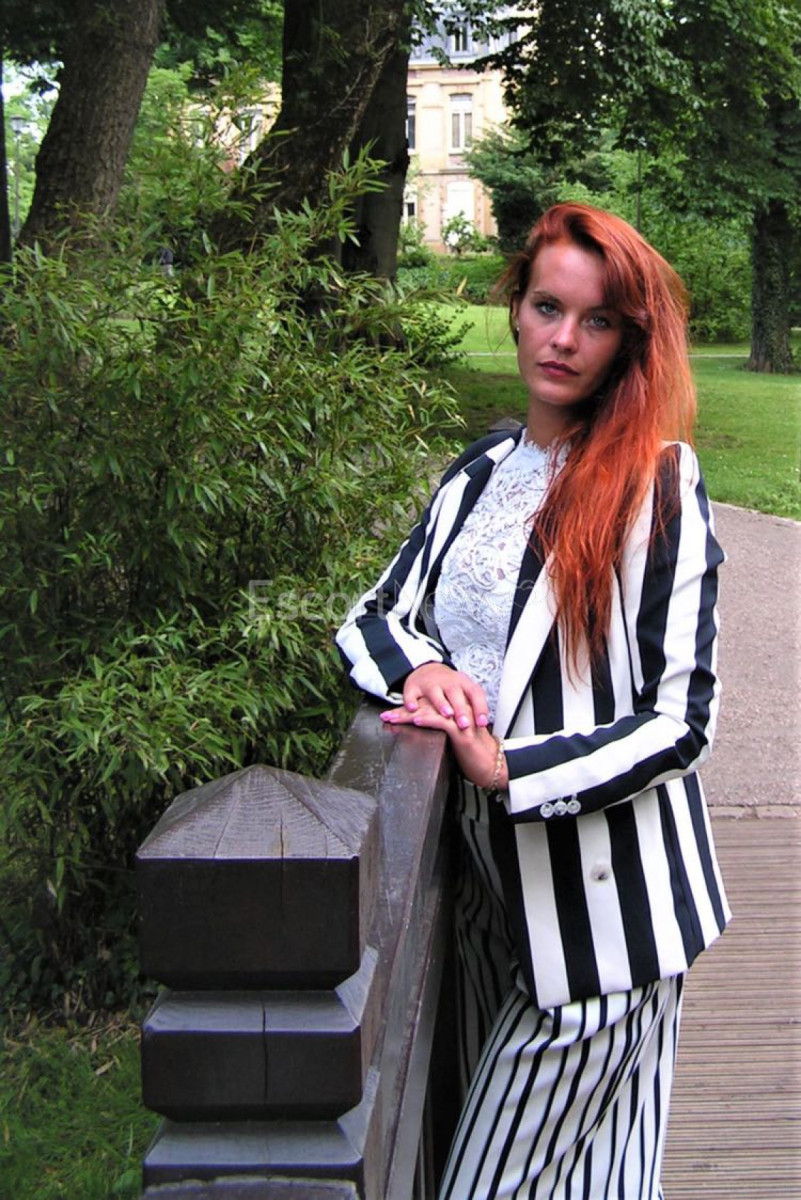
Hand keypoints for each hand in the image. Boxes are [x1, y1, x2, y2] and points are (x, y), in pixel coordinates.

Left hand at [380, 693, 507, 791]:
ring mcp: (460, 721)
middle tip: (386, 715)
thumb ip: (444, 733)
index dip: (410, 710)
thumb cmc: (476, 756)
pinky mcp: (462, 732)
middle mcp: (458, 713)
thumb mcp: (456, 742)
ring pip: (431, 712)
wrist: (494, 765)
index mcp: (455, 713)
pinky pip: (442, 722)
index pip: (429, 707)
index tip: (393, 714)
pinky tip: (416, 719)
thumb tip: (426, 734)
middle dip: (404, 711)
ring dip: (409, 714)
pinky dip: (428, 719)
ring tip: (393, 717)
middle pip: (427, 707)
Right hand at [398, 662, 489, 729]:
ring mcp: (429, 683)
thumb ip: (472, 705)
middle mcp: (447, 681)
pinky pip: (411, 694)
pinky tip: (413, 709)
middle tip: (465, 724)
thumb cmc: (449, 687)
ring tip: (446, 714)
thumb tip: (483, 725)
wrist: (427, 669)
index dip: (480, 707)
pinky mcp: (413, 686)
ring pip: (435, 692)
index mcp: (462, 683)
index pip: (474, 693)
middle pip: (455, 693)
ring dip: (441, 703)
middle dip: (461, 709)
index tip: (482, 723)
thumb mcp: (464, 691)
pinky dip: (411, 701)